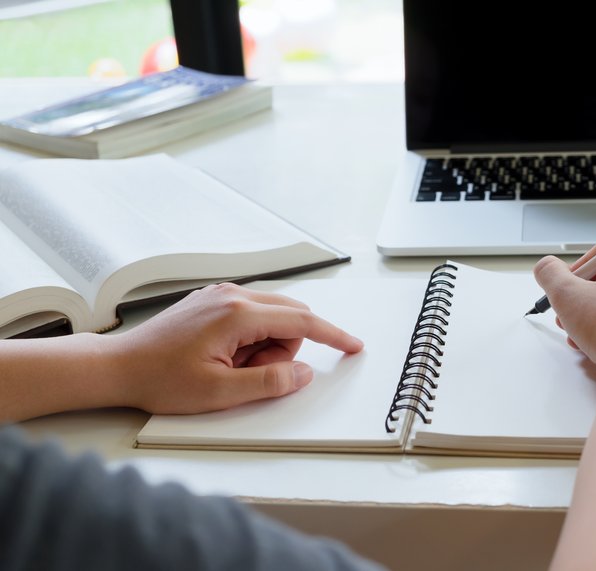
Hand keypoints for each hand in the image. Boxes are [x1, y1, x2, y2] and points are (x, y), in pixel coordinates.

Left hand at [105, 283, 363, 413]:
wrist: (119, 366)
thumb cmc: (159, 378)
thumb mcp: (220, 392)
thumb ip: (269, 382)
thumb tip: (303, 373)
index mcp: (237, 314)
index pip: (301, 321)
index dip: (332, 336)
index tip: (352, 346)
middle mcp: (232, 295)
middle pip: (289, 317)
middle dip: (284, 350)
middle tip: (250, 375)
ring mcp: (221, 295)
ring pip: (272, 317)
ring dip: (265, 346)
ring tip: (229, 368)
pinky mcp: (213, 301)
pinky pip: (253, 317)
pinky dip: (252, 339)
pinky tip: (225, 357)